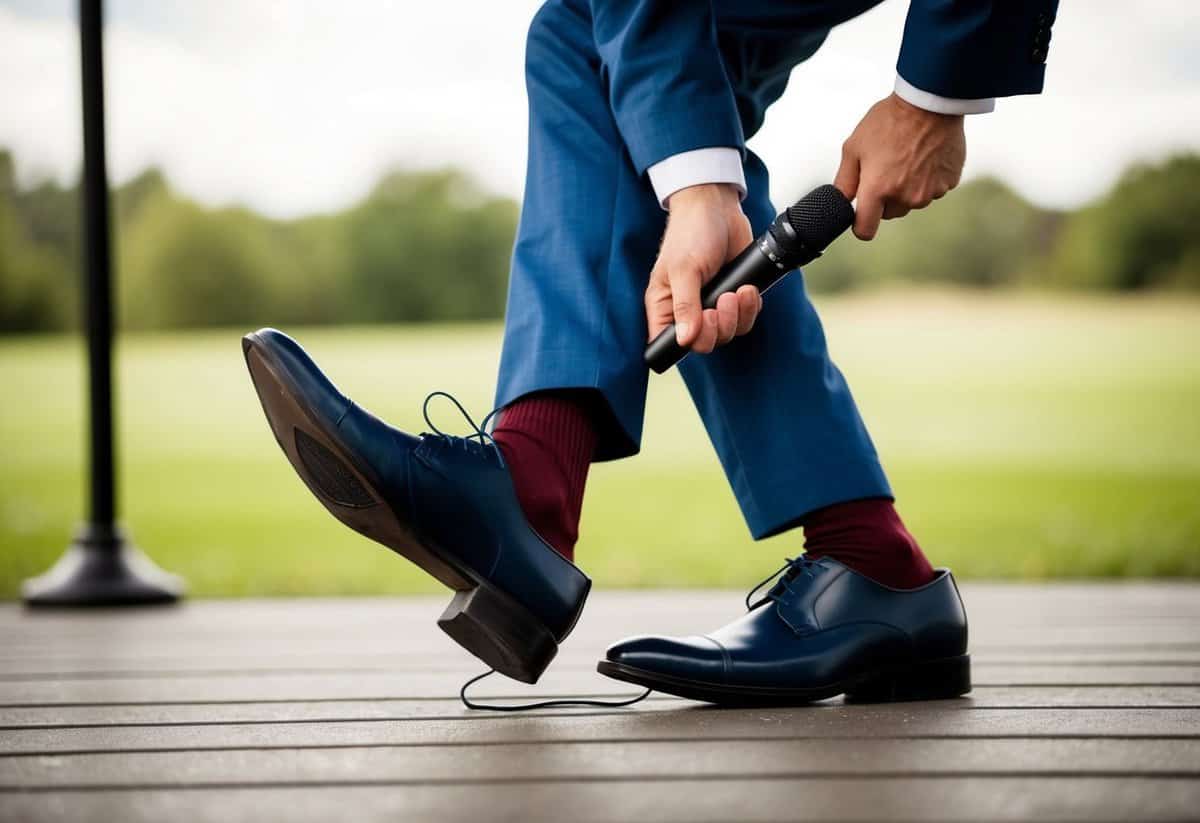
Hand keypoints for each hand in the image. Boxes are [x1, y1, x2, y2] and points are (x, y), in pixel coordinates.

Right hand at [645, 183, 761, 352]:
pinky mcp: (734, 297)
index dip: (686, 343)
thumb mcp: (684, 270)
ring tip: (738, 290)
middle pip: (705, 343)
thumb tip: (685, 340)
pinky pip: (745, 319)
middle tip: (723, 301)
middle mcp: (686, 310)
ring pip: (728, 333)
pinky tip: (747, 287)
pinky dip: (751, 307)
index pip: (666, 343)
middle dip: (720, 327)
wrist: (717, 207)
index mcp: (665, 306)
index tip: (700, 325)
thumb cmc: (690, 233)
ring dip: (738, 315)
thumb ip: (685, 306)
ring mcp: (711, 305)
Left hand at [835, 92, 965, 239]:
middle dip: (885, 198)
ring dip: (908, 189)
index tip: (862, 212)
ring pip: (912, 202)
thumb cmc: (889, 121)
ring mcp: (929, 192)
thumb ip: (845, 181)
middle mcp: (904, 197)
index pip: (865, 230)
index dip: (861, 223)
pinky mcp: (948, 183)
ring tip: (908, 158)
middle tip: (887, 167)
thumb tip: (841, 202)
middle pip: (890, 213)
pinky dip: (928, 179)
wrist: (930, 102)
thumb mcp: (854, 146)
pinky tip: (926, 156)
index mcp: (877, 189)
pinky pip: (933, 190)